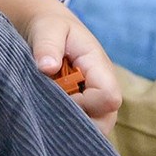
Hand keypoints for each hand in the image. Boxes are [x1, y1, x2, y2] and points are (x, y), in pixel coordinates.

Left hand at [25, 10, 121, 135]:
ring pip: (94, 128)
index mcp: (100, 67)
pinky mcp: (85, 108)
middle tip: (50, 105)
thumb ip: (47, 46)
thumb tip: (47, 67)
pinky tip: (49, 110)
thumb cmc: (51, 27)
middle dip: (78, 121)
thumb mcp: (47, 29)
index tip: (58, 93)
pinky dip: (66, 124)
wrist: (48, 29)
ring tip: (48, 105)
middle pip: (106, 121)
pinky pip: (83, 126)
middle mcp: (103, 88)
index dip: (84, 103)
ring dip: (71, 123)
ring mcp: (96, 101)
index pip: (108, 97)